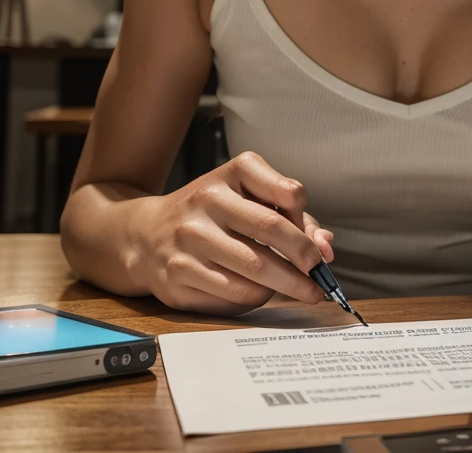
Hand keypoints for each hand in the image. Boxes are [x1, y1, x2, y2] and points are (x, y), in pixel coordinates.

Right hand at [129, 150, 334, 315]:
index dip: (307, 220)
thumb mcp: (248, 200)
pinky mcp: (178, 272)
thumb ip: (291, 217)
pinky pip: (232, 293)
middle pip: (272, 229)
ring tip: (301, 290)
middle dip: (305, 258)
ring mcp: (190, 236)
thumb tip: (326, 245)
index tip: (315, 243)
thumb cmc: (213, 216)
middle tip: (320, 276)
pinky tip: (262, 294)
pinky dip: (256, 298)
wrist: (145, 234)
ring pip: (255, 267)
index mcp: (233, 173)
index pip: (288, 192)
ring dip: (286, 284)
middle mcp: (208, 199)